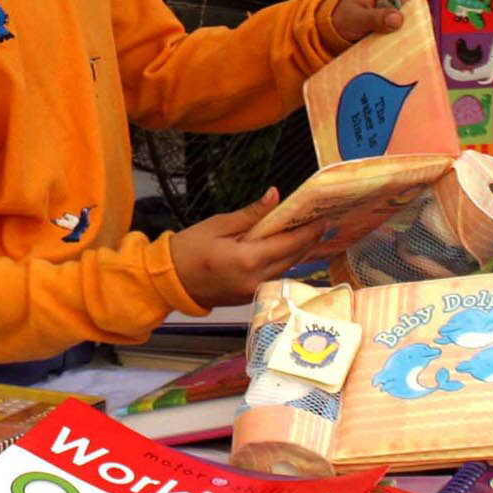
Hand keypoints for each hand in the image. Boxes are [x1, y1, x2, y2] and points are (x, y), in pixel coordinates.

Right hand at [169, 188, 327, 308]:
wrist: (169, 282)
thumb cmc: (188, 249)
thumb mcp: (219, 225)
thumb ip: (251, 214)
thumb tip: (275, 196)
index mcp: (247, 259)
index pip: (288, 243)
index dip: (308, 231)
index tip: (323, 217)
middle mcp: (256, 278)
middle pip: (293, 258)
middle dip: (308, 240)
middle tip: (322, 221)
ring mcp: (253, 291)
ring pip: (286, 269)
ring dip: (299, 252)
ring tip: (309, 232)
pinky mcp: (250, 296)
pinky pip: (274, 276)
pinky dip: (284, 262)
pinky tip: (288, 249)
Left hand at [331, 0, 412, 43]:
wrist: (336, 24)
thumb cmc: (344, 17)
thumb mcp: (357, 18)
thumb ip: (375, 18)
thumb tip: (397, 19)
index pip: (412, 2)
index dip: (416, 20)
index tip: (415, 38)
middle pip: (416, 12)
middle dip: (414, 29)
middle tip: (409, 46)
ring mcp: (400, 6)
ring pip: (414, 22)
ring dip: (410, 35)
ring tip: (404, 48)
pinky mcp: (399, 18)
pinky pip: (409, 28)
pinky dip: (406, 37)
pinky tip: (402, 47)